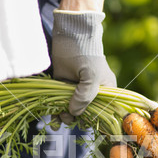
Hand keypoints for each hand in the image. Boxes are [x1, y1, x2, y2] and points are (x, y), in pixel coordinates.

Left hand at [51, 9, 115, 127]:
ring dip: (64, 117)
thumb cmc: (87, 54)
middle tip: (67, 115)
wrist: (70, 34)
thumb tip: (74, 113)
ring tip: (58, 116)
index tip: (84, 123)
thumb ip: (85, 96)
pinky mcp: (62, 88)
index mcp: (105, 92)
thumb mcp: (91, 76)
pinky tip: (52, 120)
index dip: (95, 121)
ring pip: (71, 112)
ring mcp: (76, 92)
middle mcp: (91, 94)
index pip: (103, 113)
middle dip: (76, 119)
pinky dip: (56, 113)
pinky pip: (60, 105)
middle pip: (85, 115)